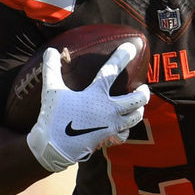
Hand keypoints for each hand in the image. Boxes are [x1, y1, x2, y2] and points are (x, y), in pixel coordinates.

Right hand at [26, 43, 149, 171]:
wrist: (53, 148)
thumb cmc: (53, 117)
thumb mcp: (51, 91)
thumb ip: (51, 69)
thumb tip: (50, 51)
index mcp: (96, 95)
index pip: (112, 71)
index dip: (122, 56)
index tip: (131, 47)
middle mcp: (108, 110)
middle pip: (137, 99)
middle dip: (144, 92)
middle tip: (143, 86)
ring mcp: (110, 126)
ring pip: (135, 117)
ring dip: (139, 109)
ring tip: (139, 105)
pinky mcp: (108, 139)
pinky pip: (125, 134)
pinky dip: (127, 128)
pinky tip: (124, 125)